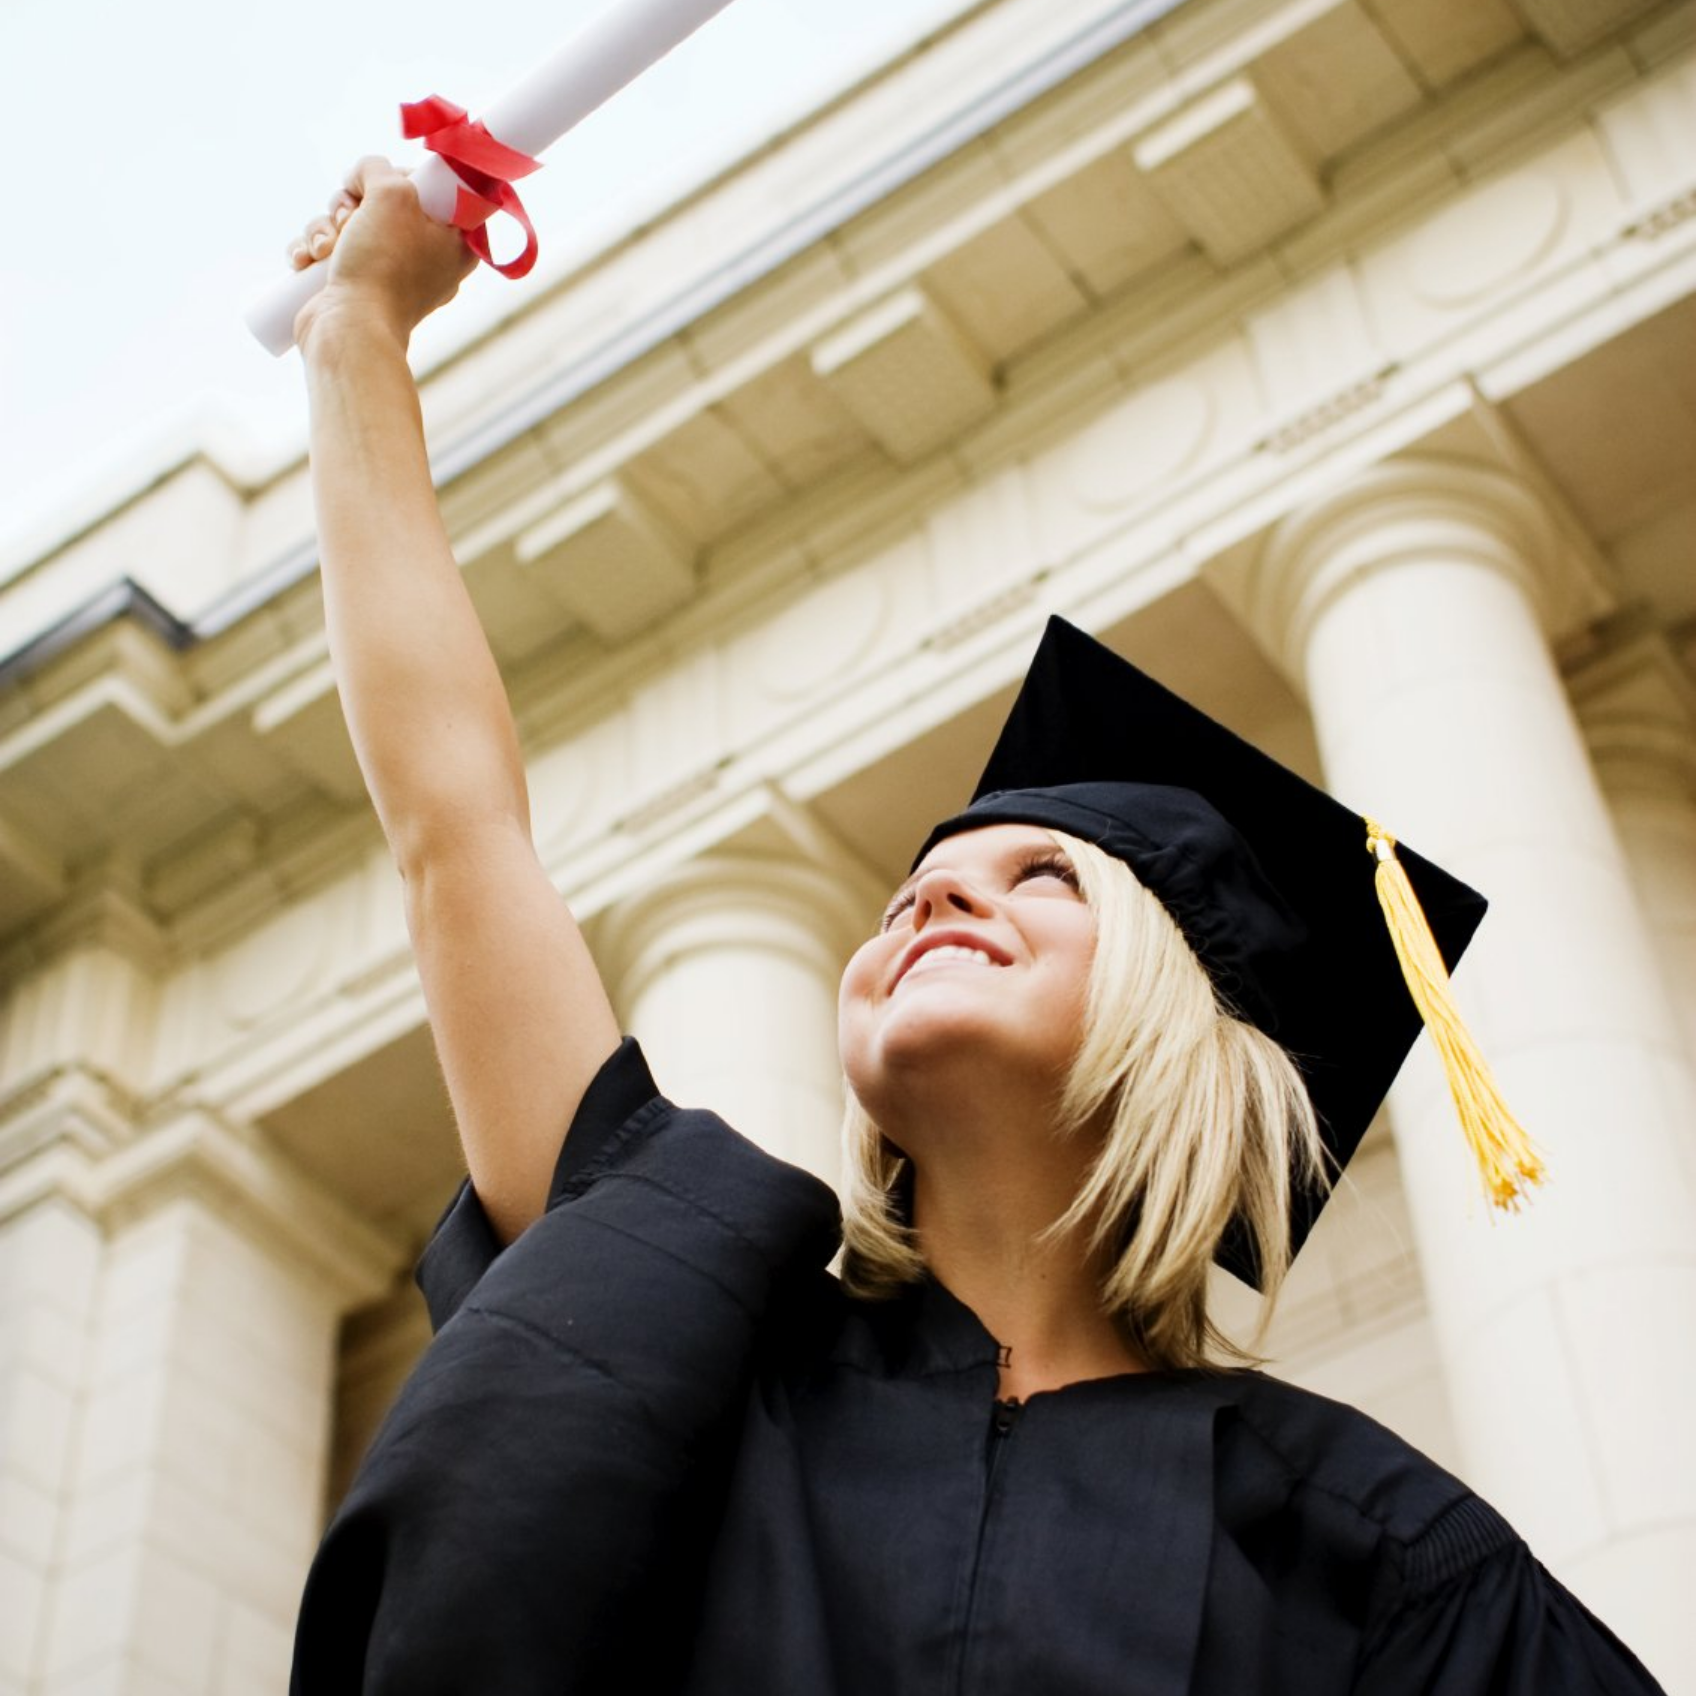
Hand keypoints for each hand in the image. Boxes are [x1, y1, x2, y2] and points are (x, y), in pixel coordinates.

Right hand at [288, 157, 478, 351]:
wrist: (351, 332)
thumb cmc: (382, 266)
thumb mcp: (392, 194)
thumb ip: (379, 167)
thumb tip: (361, 174)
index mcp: (455, 243)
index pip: (434, 188)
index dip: (402, 178)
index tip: (388, 186)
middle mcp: (426, 258)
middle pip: (381, 200)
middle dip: (351, 203)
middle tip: (350, 221)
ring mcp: (387, 273)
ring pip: (347, 221)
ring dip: (324, 226)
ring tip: (325, 250)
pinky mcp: (354, 284)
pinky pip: (327, 249)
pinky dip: (311, 250)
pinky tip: (305, 262)